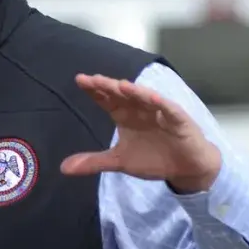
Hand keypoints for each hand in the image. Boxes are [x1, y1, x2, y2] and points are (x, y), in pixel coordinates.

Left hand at [60, 73, 220, 192]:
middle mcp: (139, 109)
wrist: (185, 169)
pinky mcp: (178, 119)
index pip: (107, 99)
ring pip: (144, 97)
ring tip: (119, 84)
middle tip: (92, 79)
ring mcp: (159, 112)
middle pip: (122, 94)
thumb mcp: (119, 161)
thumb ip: (93, 162)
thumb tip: (63, 168)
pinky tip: (151, 97)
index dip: (94, 90)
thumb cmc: (153, 158)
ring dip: (133, 91)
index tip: (79, 80)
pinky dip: (160, 103)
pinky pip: (168, 109)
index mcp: (125, 116)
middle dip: (108, 86)